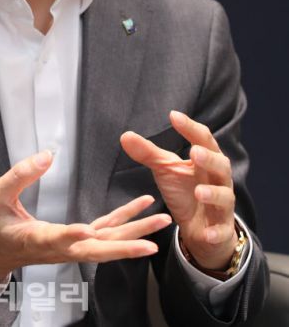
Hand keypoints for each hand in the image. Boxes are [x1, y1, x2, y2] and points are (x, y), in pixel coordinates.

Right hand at [0, 150, 171, 287]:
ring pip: (106, 244)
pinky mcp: (74, 240)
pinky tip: (142, 210)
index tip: (85, 230)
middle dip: (125, 244)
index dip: (71, 235)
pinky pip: (104, 233)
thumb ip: (19, 175)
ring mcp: (68, 247)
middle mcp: (58, 248)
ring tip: (161, 222)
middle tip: (152, 239)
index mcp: (34, 238)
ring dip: (134, 234)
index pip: (56, 238)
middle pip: (96, 250)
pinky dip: (124, 223)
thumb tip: (47, 155)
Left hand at [120, 111, 237, 270]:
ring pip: (225, 197)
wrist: (199, 228)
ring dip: (213, 193)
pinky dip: (215, 232)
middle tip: (193, 152)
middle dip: (208, 159)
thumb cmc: (184, 191)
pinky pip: (222, 230)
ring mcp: (223, 205)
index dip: (190, 128)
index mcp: (205, 160)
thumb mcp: (165, 170)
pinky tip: (207, 234)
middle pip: (220, 165)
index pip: (202, 139)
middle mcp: (218, 179)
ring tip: (199, 192)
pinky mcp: (221, 229)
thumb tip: (125, 135)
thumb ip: (148, 153)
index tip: (173, 115)